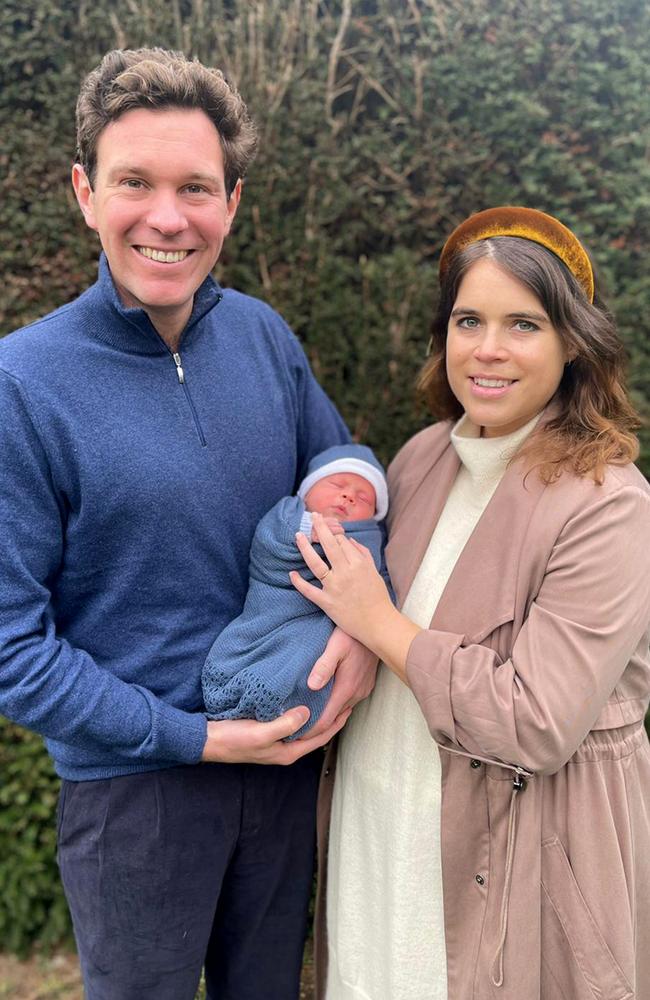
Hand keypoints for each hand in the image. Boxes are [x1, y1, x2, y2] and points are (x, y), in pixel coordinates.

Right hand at [201, 705, 351, 763]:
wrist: (208, 740)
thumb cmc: (233, 739)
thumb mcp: (261, 733)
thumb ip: (285, 724)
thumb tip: (308, 713)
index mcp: (288, 752)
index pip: (321, 737)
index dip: (336, 722)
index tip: (350, 705)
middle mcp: (286, 748)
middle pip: (315, 732)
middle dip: (331, 718)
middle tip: (344, 698)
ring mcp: (277, 740)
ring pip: (304, 726)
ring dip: (317, 713)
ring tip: (328, 696)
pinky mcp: (268, 731)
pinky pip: (291, 720)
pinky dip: (301, 710)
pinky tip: (302, 697)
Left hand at [291, 514, 420, 683]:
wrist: (379, 624)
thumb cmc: (378, 598)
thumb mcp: (374, 572)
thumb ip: (363, 554)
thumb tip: (349, 540)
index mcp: (359, 564)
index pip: (342, 541)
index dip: (334, 532)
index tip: (328, 526)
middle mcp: (346, 572)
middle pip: (329, 545)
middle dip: (319, 527)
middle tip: (312, 515)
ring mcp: (335, 587)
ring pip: (316, 563)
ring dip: (305, 548)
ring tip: (298, 535)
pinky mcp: (327, 603)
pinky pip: (309, 591)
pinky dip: (299, 583)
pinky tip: (292, 573)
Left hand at [301, 627, 378, 738]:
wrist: (378, 626)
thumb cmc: (353, 632)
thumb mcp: (335, 645)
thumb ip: (324, 665)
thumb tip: (312, 685)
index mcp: (346, 688)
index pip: (326, 720)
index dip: (310, 730)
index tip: (294, 734)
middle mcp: (356, 693)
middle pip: (333, 719)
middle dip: (315, 725)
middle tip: (295, 727)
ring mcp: (362, 690)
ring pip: (341, 710)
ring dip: (326, 715)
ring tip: (306, 715)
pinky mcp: (365, 685)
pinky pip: (348, 701)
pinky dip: (336, 705)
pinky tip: (324, 699)